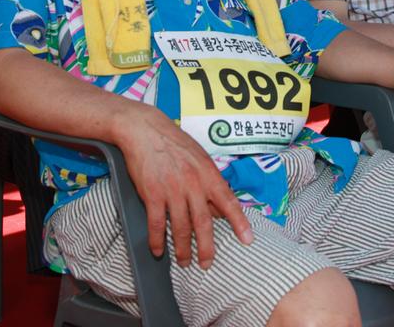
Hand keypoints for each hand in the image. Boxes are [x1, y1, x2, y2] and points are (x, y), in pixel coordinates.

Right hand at [115, 106, 252, 267]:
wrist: (145, 130)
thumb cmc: (175, 143)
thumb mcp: (200, 158)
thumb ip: (210, 183)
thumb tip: (218, 209)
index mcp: (208, 174)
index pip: (228, 202)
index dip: (239, 222)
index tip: (247, 240)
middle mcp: (193, 184)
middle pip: (203, 223)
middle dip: (206, 248)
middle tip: (206, 264)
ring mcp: (172, 190)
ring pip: (180, 228)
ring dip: (182, 249)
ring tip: (184, 262)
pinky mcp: (152, 194)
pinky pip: (156, 224)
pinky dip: (157, 240)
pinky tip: (158, 250)